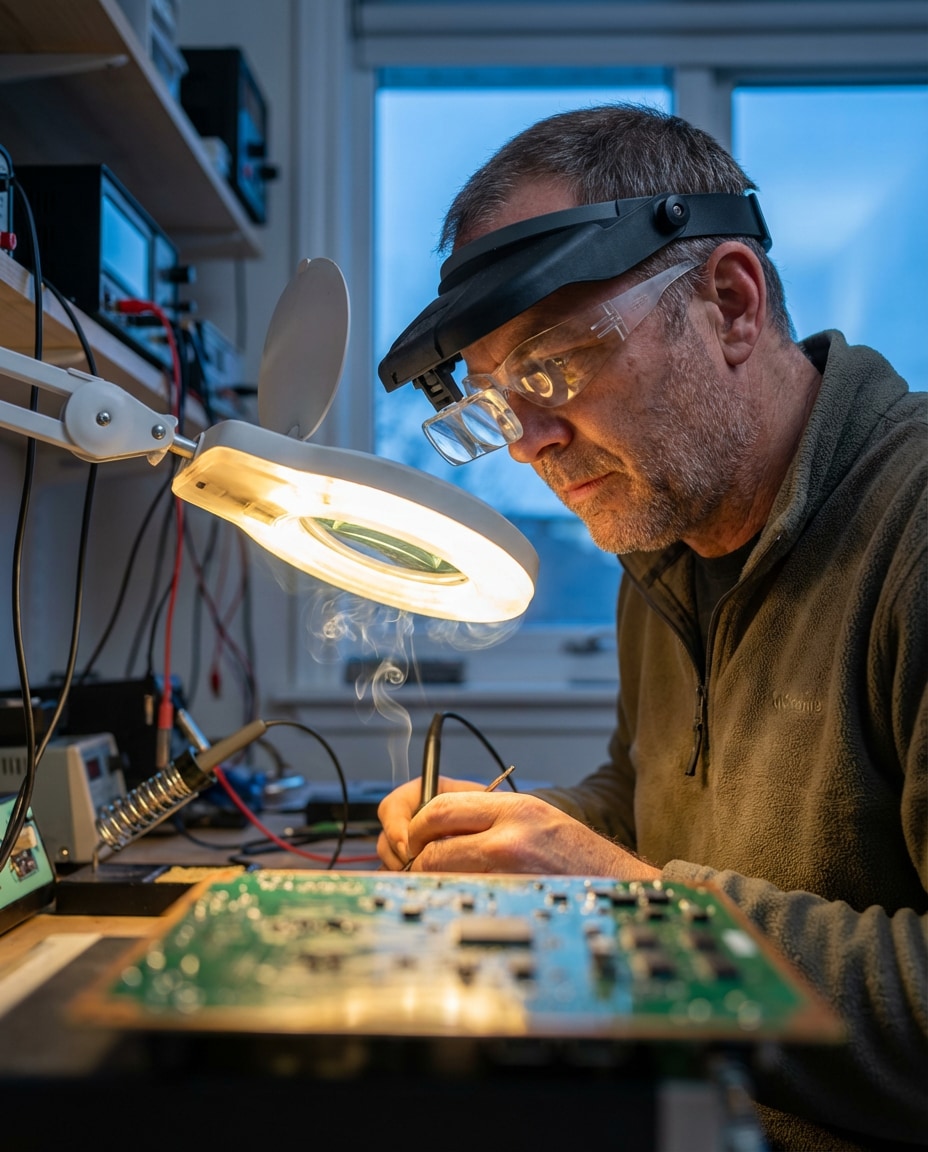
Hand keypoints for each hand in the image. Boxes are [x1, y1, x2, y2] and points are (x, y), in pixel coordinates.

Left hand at [378, 781, 659, 878]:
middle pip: (432, 832)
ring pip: (438, 867)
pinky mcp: (509, 899)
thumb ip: (492, 820)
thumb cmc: (585, 864)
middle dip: (413, 851)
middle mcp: (510, 830)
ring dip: (426, 878)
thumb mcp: (540, 823)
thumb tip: (438, 833)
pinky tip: (455, 906)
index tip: (414, 837)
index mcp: (516, 807)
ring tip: (436, 886)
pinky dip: (447, 900)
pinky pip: (458, 896)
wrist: (626, 894)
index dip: (417, 822)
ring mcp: (509, 866)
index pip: (441, 803)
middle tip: (414, 865)